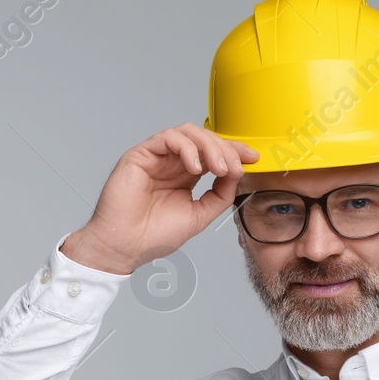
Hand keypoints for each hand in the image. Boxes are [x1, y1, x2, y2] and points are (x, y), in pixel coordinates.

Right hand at [61, 122, 258, 274]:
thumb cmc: (153, 236)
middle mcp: (172, 163)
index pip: (213, 154)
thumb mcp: (200, 215)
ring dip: (209, 146)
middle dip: (225, 150)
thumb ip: (220, 194)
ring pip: (188, 133)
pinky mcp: (141, 155)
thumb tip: (237, 173)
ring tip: (218, 168)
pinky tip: (195, 166)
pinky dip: (186, 147)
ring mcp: (157, 157)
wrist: (125, 247)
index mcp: (185, 176)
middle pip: (204, 139)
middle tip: (235, 168)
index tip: (253, 158)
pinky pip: (168, 137)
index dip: (234, 151)